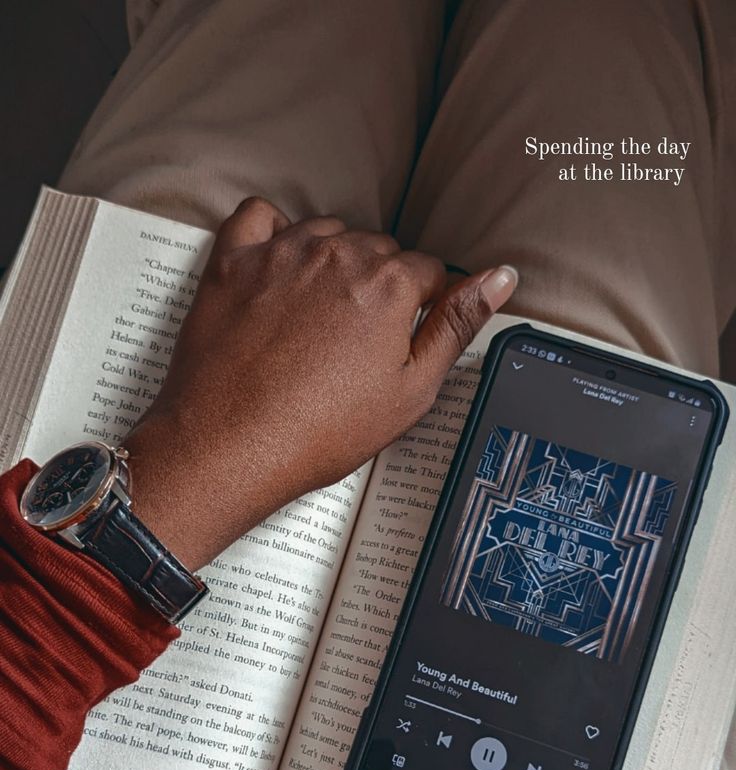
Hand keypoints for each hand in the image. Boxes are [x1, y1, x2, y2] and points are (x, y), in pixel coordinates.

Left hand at [126, 197, 517, 569]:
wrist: (229, 446)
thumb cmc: (318, 432)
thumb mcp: (411, 391)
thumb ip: (457, 326)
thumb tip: (499, 278)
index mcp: (391, 284)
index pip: (428, 271)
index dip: (421, 308)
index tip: (402, 338)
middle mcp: (339, 255)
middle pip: (377, 250)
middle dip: (377, 287)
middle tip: (358, 343)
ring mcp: (282, 253)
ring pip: (326, 233)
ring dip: (331, 263)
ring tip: (318, 321)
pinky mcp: (234, 261)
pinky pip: (260, 217)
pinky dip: (274, 234)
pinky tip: (279, 270)